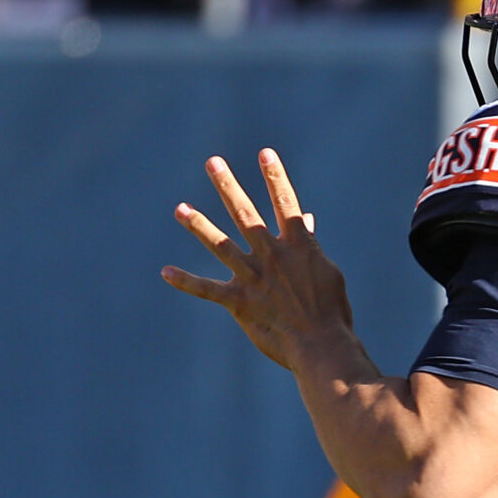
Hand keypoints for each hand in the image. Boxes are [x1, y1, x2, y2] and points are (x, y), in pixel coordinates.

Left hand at [162, 149, 352, 370]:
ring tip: (180, 208)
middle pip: (246, 213)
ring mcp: (253, 277)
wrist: (321, 344)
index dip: (276, 177)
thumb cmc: (332, 310)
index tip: (265, 153)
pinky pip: (207, 289)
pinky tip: (166, 272)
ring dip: (199, 225)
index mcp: (299, 245)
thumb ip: (311, 245)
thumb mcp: (327, 273)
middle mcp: (272, 255)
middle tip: (213, 162)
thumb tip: (307, 220)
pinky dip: (186, 281)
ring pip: (221, 244)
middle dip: (228, 186)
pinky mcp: (239, 301)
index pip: (286, 203)